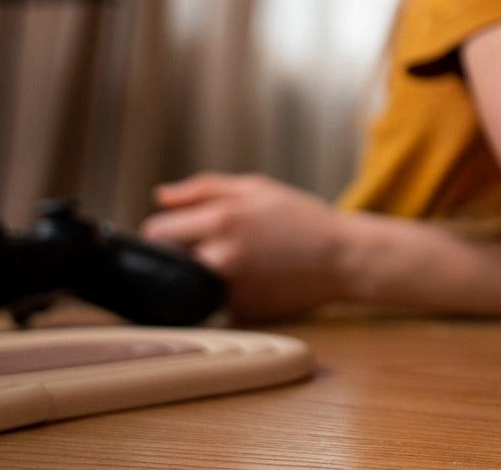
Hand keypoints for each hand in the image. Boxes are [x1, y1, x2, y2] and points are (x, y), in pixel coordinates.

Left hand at [142, 172, 347, 322]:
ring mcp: (228, 288)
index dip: (166, 228)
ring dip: (199, 273)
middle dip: (181, 252)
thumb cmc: (303, 218)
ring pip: (187, 282)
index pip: (156, 230)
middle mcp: (220, 256)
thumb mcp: (258, 188)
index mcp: (221, 219)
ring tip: (233, 262)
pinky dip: (221, 291)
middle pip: (167, 260)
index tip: (180, 230)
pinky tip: (250, 280)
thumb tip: (160, 197)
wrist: (343, 257)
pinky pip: (211, 301)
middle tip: (210, 245)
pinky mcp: (238, 312)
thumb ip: (204, 188)